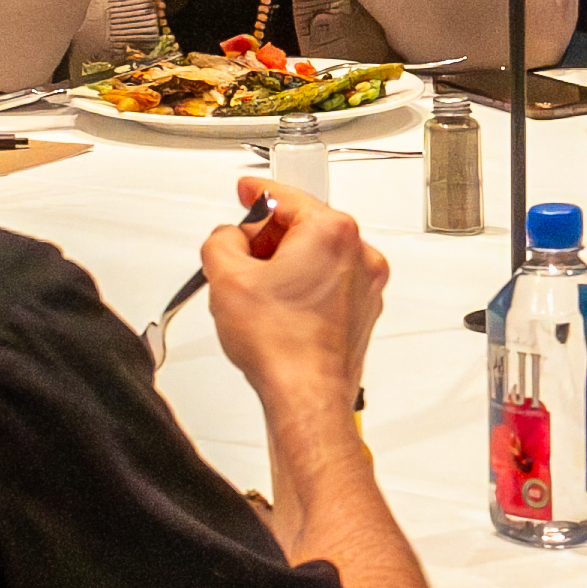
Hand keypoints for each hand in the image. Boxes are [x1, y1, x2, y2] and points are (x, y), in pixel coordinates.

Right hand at [202, 180, 389, 407]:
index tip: (247, 191)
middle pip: (303, 227)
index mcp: (332, 232)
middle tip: (240, 261)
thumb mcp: (226, 276)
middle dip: (268, 240)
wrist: (306, 396)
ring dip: (285, 266)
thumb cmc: (281, 344)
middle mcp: (359, 254)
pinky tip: (278, 312)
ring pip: (316, 256)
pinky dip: (303, 288)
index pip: (287, 197)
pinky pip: (328, 283)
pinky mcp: (362, 311)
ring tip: (258, 295)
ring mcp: (365, 285)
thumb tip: (229, 239)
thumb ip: (221, 239)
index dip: (257, 193)